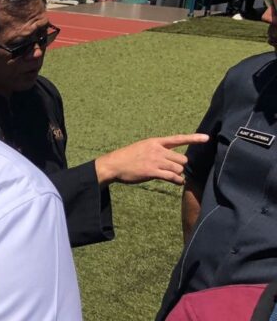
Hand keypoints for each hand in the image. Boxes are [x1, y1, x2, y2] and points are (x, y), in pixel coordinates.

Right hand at [95, 133, 209, 185]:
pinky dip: (178, 181)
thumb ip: (158, 150)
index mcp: (155, 142)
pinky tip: (177, 182)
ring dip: (178, 174)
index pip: (178, 138)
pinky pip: (173, 177)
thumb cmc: (128, 157)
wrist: (113, 165)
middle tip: (172, 169)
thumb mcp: (142, 147)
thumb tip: (173, 159)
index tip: (207, 138)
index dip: (193, 138)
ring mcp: (155, 161)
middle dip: (180, 165)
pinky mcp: (153, 172)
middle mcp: (157, 150)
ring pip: (178, 168)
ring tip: (171, 176)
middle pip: (182, 158)